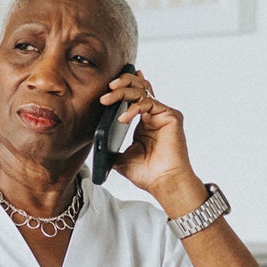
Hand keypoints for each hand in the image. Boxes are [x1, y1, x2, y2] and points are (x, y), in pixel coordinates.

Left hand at [102, 69, 204, 209]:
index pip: (136, 95)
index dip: (126, 85)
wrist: (164, 183)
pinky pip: (149, 103)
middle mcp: (156, 115)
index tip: (111, 84)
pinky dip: (134, 108)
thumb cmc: (147, 174)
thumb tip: (95, 144)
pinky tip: (123, 118)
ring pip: (143, 91)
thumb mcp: (121, 158)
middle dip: (123, 83)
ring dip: (123, 91)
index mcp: (145, 121)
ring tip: (107, 98)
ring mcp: (164, 115)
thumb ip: (111, 148)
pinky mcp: (172, 116)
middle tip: (108, 88)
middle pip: (140, 87)